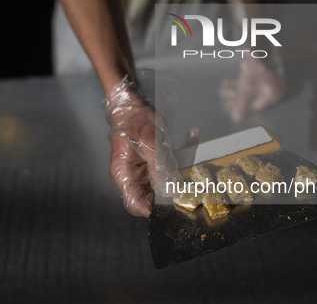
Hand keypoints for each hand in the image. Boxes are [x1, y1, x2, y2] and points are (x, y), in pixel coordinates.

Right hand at [105, 75, 182, 216]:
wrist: (134, 105)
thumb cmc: (135, 120)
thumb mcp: (149, 140)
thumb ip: (159, 164)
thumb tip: (170, 188)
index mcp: (124, 174)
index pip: (136, 204)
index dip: (154, 210)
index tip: (175, 203)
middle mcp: (134, 177)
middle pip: (155, 196)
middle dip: (176, 187)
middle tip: (192, 176)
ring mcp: (146, 172)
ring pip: (168, 181)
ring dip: (184, 167)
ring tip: (191, 143)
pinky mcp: (157, 164)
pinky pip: (173, 167)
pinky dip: (185, 152)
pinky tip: (191, 135)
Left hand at [220, 56, 283, 121]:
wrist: (259, 38)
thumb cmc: (255, 63)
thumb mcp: (246, 85)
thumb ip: (242, 101)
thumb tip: (236, 118)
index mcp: (275, 93)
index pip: (257, 106)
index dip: (242, 106)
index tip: (230, 104)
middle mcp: (275, 87)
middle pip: (253, 96)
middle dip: (238, 94)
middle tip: (226, 93)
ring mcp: (270, 78)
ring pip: (251, 87)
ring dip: (237, 87)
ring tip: (225, 85)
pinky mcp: (264, 70)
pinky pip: (251, 79)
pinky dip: (241, 80)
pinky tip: (228, 79)